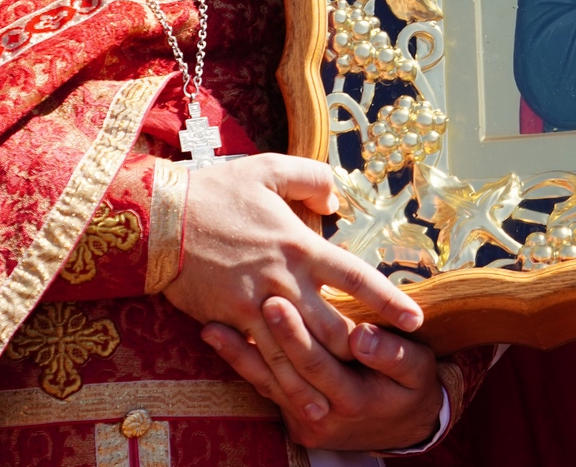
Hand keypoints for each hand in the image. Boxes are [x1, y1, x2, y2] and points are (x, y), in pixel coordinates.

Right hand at [163, 155, 424, 417]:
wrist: (160, 217)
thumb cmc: (217, 190)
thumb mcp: (270, 168)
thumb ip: (311, 178)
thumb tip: (336, 197)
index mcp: (300, 245)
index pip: (355, 276)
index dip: (387, 300)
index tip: (415, 319)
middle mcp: (284, 281)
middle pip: (331, 326)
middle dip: (358, 351)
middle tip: (382, 371)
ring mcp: (255, 305)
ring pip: (296, 352)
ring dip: (319, 380)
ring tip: (340, 406)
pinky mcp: (229, 320)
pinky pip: (259, 357)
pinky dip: (277, 382)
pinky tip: (290, 402)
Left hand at [203, 298, 442, 450]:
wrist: (408, 429)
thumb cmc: (414, 386)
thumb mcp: (418, 369)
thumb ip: (392, 354)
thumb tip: (361, 334)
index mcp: (356, 399)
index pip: (318, 365)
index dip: (295, 335)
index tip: (276, 301)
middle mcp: (325, 416)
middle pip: (287, 373)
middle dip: (262, 338)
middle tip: (240, 304)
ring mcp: (307, 423)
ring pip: (269, 386)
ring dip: (239, 357)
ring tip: (211, 329)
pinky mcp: (296, 421)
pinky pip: (269, 392)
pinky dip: (245, 368)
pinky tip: (223, 344)